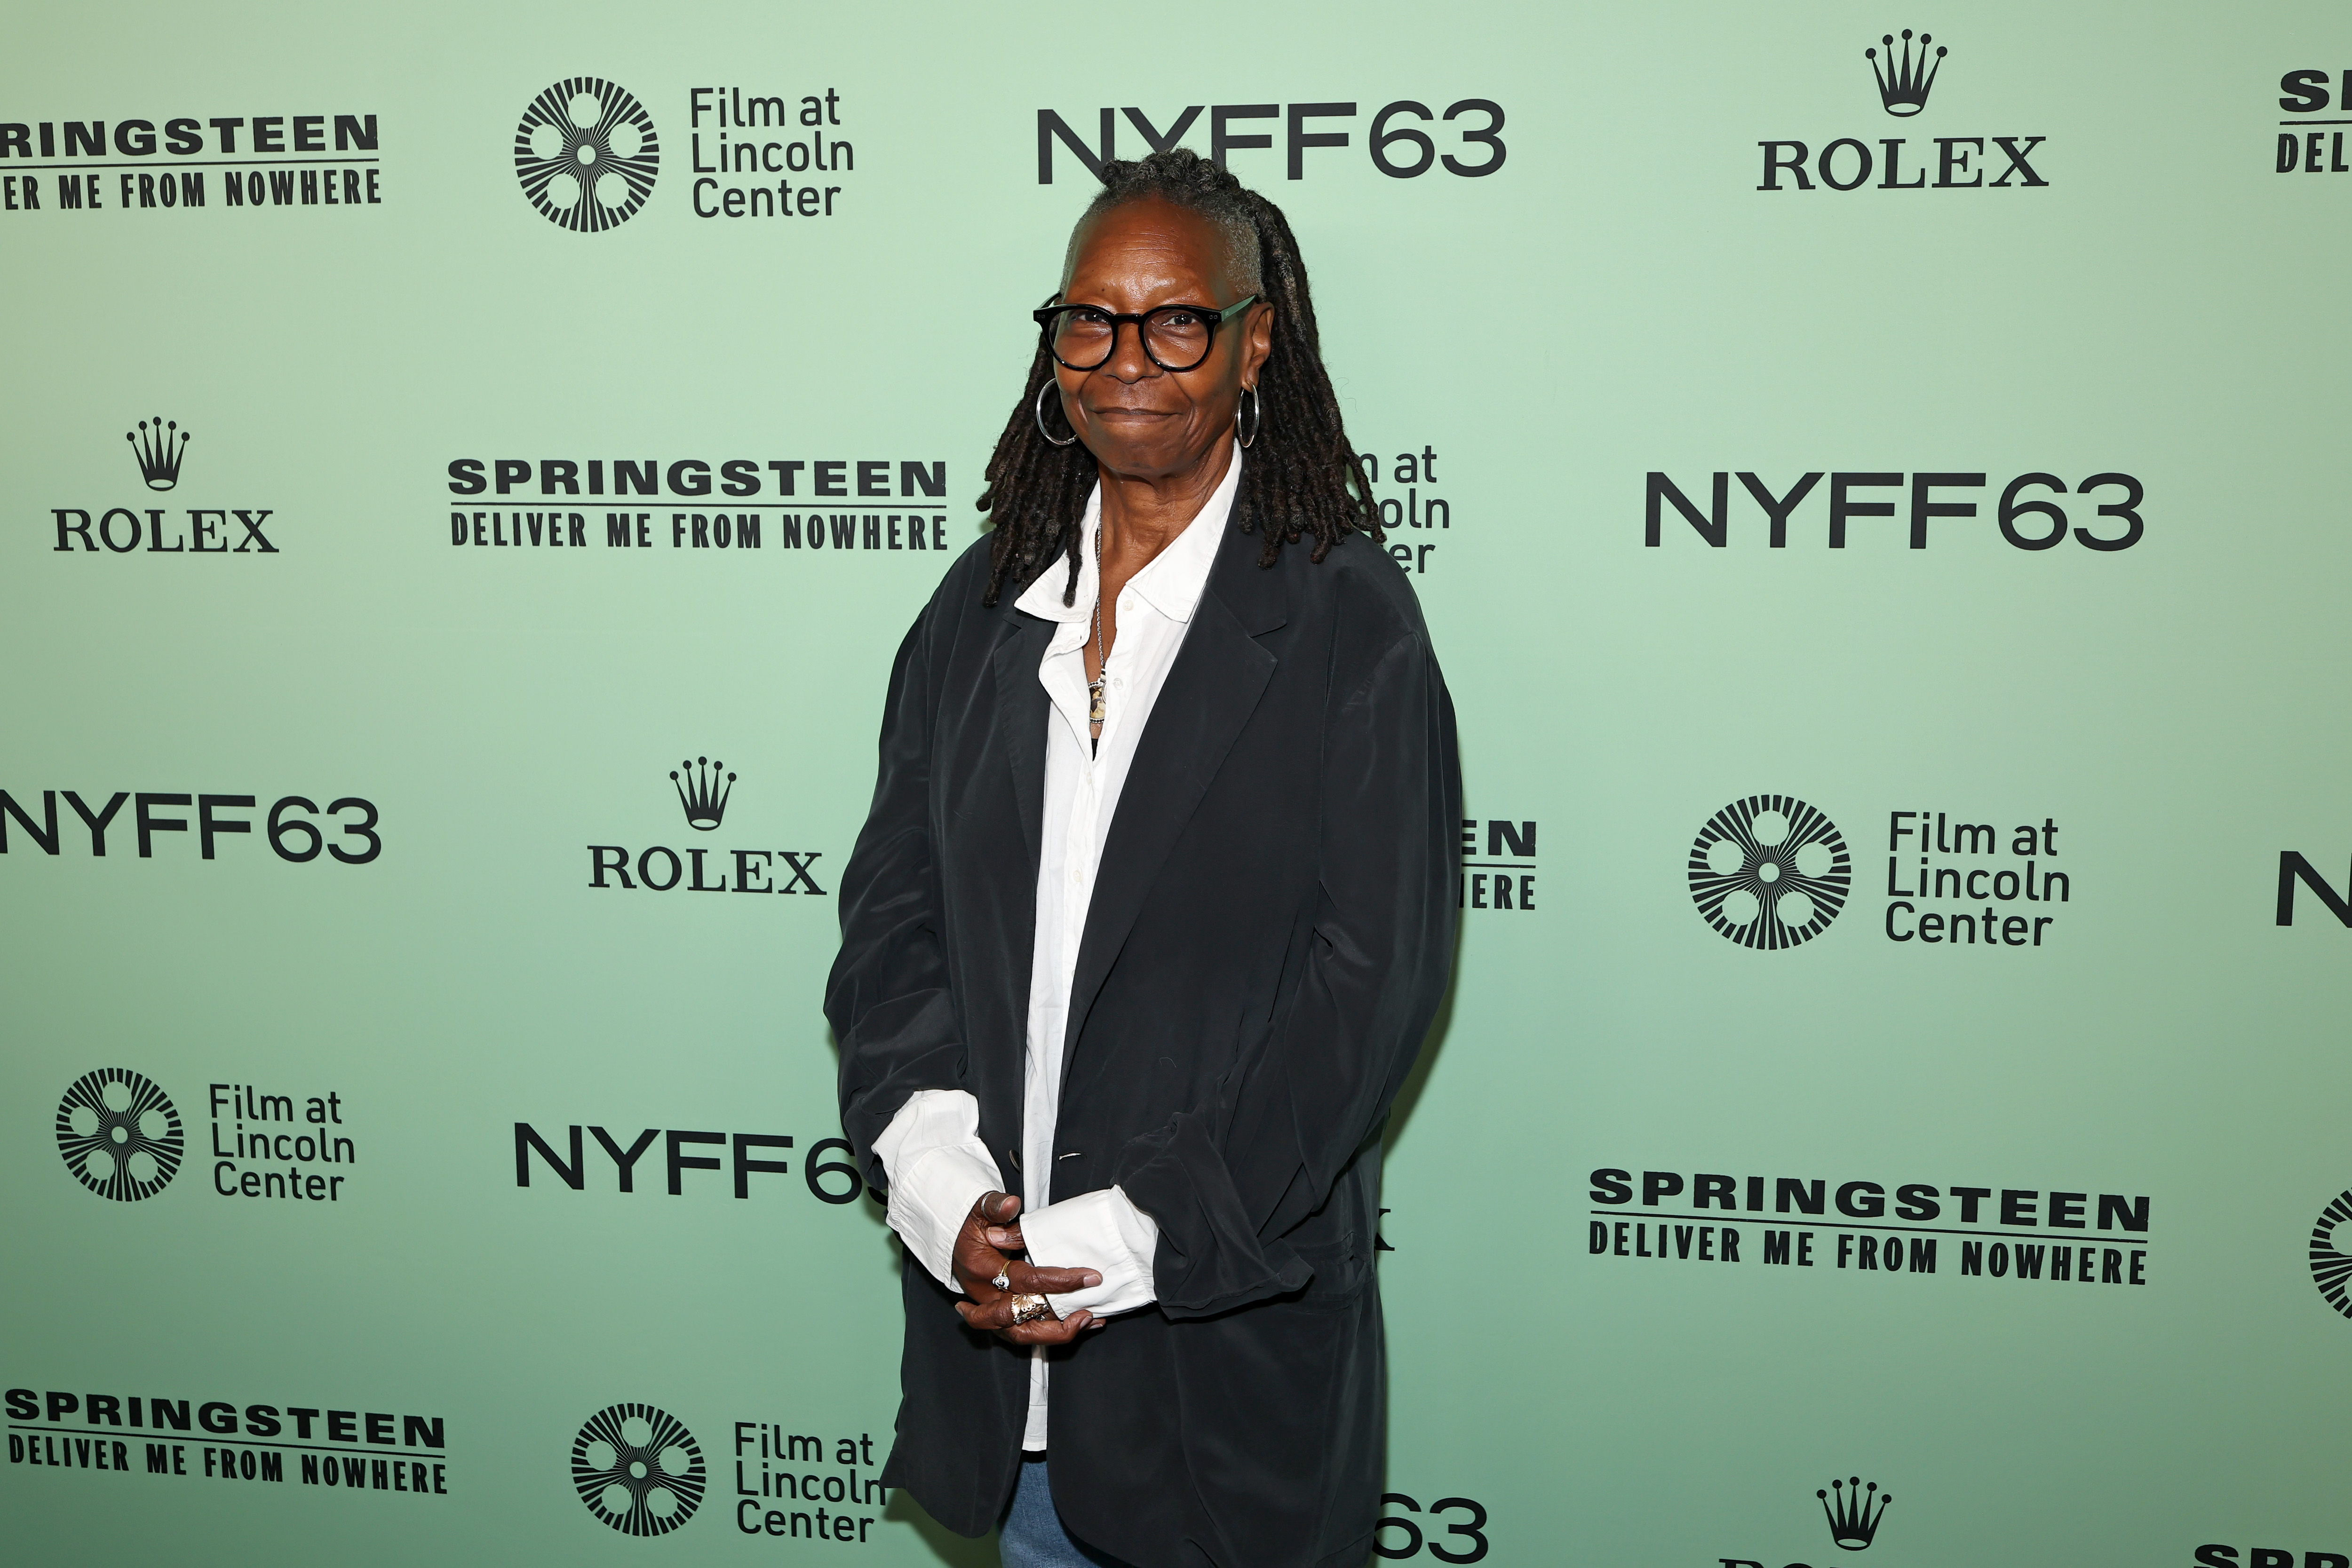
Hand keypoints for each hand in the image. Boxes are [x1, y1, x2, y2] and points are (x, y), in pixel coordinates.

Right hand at [950, 1191, 1105, 1344]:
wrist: (953, 1241)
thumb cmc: (969, 1226)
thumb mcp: (978, 1210)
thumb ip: (995, 1206)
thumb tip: (1011, 1204)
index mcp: (982, 1269)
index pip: (1025, 1280)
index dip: (1058, 1280)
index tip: (1088, 1276)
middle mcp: (984, 1295)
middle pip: (1018, 1320)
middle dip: (1056, 1322)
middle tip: (1087, 1311)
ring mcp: (990, 1309)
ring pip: (1020, 1334)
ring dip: (1054, 1334)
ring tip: (1086, 1321)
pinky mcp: (998, 1315)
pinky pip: (1024, 1331)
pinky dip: (1051, 1332)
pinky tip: (1079, 1324)